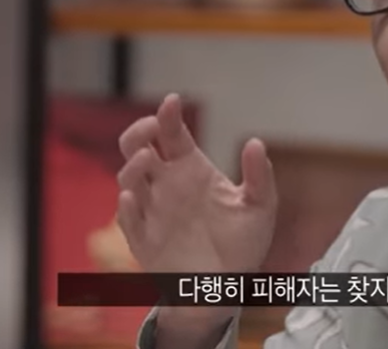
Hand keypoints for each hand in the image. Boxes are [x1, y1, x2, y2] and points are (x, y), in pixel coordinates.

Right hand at [116, 94, 277, 341]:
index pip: (171, 134)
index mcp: (191, 169)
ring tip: (147, 159)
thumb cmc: (242, 243)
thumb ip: (259, 176)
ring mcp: (153, 210)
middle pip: (138, 147)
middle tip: (152, 129)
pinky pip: (128, 221)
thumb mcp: (260, 207)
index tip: (172, 102)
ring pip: (128, 179)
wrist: (229, 286)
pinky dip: (127, 208)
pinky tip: (135, 197)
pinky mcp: (144, 239)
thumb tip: (255, 143)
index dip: (167, 115)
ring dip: (133, 166)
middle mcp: (167, 185)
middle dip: (139, 133)